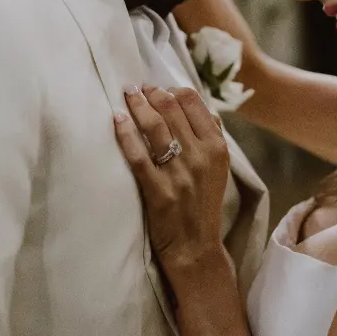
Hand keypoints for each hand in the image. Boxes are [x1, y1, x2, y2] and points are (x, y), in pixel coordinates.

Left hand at [114, 86, 230, 273]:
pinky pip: (139, 156)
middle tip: (137, 87)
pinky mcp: (159, 191)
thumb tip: (201, 107)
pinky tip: (117, 120)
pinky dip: (126, 134)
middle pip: (172, 110)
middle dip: (152, 94)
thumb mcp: (219, 168)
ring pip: (156, 128)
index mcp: (217, 148)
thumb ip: (212, 137)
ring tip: (128, 95)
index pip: (193, 103)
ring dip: (139, 106)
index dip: (173, 90)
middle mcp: (200, 157)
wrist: (196, 247)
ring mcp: (179, 174)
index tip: (159, 88)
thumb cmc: (203, 205)